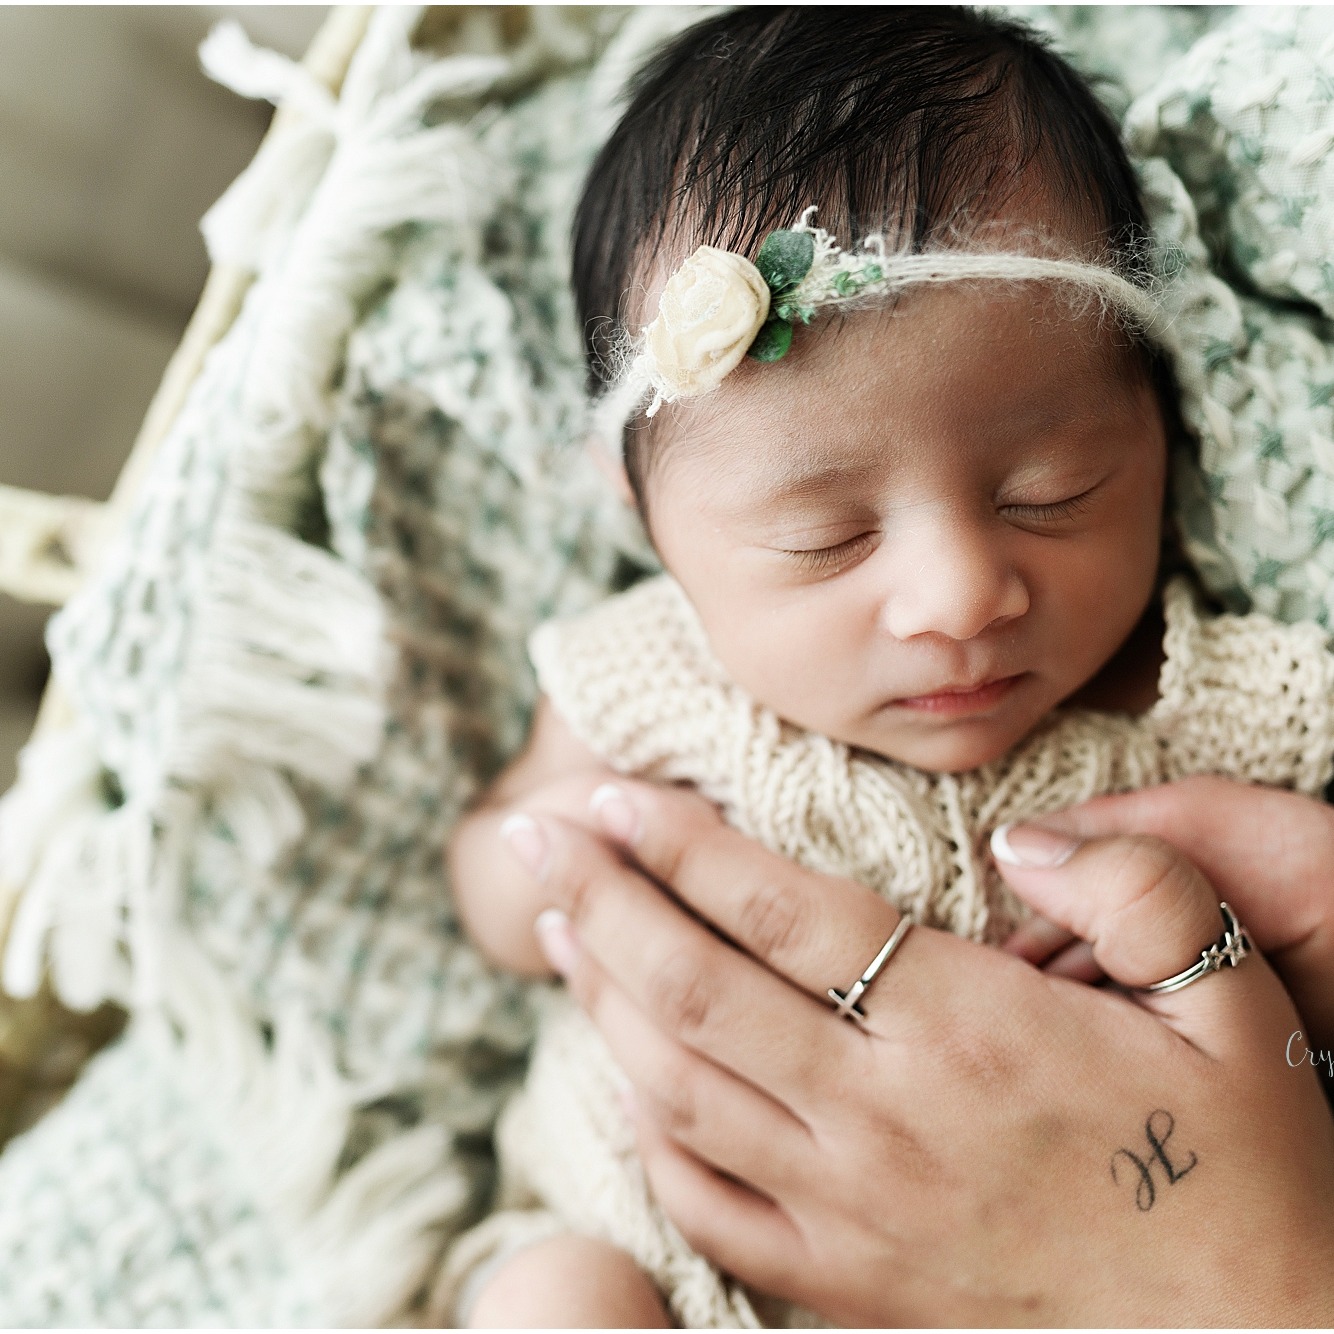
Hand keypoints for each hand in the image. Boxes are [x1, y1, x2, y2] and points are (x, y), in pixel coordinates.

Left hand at [504, 780, 1333, 1326]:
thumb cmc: (1250, 1172)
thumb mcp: (1240, 1005)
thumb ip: (1138, 890)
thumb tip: (1023, 840)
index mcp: (971, 1036)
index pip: (785, 916)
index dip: (682, 846)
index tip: (611, 795)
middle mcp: (886, 1122)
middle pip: (699, 993)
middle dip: (602, 901)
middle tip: (538, 836)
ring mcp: (851, 1215)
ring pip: (679, 1091)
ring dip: (603, 1000)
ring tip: (558, 925)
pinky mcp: (845, 1285)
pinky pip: (708, 1204)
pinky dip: (649, 1130)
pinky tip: (626, 1072)